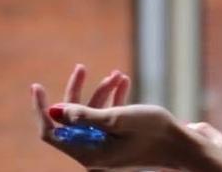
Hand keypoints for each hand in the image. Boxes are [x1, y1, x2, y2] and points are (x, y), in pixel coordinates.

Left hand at [33, 64, 177, 170]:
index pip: (51, 133)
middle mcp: (93, 153)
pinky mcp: (118, 141)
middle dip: (77, 92)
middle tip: (81, 68)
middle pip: (72, 120)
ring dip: (101, 93)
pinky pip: (106, 118)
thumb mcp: (116, 118)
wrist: (184, 146)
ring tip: (116, 75)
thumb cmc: (153, 132)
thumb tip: (54, 111)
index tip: (37, 86)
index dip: (42, 109)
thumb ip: (83, 115)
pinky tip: (123, 82)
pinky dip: (112, 100)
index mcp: (88, 154)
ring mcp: (106, 147)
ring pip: (91, 115)